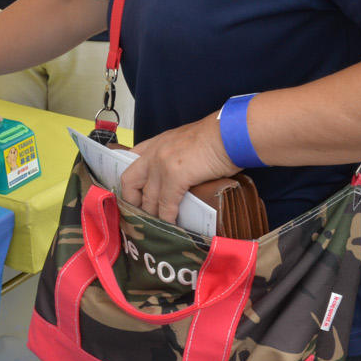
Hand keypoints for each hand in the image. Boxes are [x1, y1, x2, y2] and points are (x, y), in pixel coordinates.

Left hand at [119, 114, 238, 223]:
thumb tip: (180, 177)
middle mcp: (153, 152)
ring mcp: (162, 164)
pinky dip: (167, 218)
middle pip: (130, 181)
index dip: (130, 181)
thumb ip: (176, 156)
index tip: (133, 195)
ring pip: (147, 198)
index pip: (130, 161)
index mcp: (156, 143)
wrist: (231, 133)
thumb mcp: (187, 141)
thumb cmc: (217, 136)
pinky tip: (171, 226)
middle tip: (140, 216)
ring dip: (151, 215)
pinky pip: (166, 204)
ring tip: (156, 227)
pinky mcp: (175, 176)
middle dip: (132, 201)